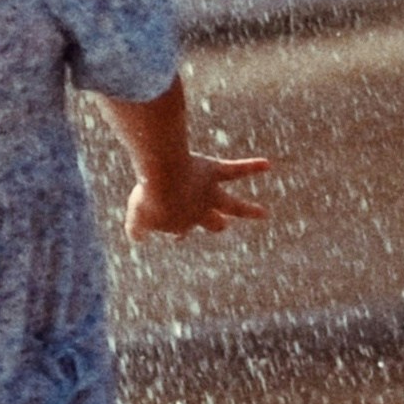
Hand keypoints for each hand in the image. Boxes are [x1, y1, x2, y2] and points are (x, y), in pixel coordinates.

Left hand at [129, 152, 271, 240]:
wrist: (162, 180)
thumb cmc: (149, 199)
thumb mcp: (136, 218)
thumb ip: (136, 230)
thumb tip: (137, 239)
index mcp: (183, 222)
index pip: (184, 231)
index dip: (179, 233)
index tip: (177, 235)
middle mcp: (201, 210)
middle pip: (214, 222)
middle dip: (218, 224)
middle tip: (223, 225)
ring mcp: (209, 193)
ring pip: (234, 204)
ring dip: (250, 210)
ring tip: (264, 214)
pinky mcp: (214, 172)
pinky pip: (237, 170)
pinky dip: (252, 167)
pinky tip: (267, 165)